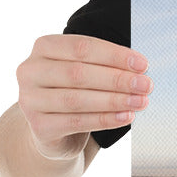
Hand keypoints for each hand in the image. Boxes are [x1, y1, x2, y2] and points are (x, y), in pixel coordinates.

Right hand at [16, 35, 151, 159]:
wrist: (54, 129)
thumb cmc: (76, 90)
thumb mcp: (86, 70)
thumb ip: (105, 64)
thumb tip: (140, 68)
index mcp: (44, 47)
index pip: (82, 47)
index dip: (114, 55)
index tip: (142, 64)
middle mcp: (30, 71)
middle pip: (78, 73)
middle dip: (117, 79)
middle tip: (146, 85)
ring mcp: (30, 99)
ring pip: (77, 99)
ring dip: (114, 100)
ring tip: (140, 102)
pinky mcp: (39, 126)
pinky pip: (77, 122)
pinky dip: (105, 119)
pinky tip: (126, 117)